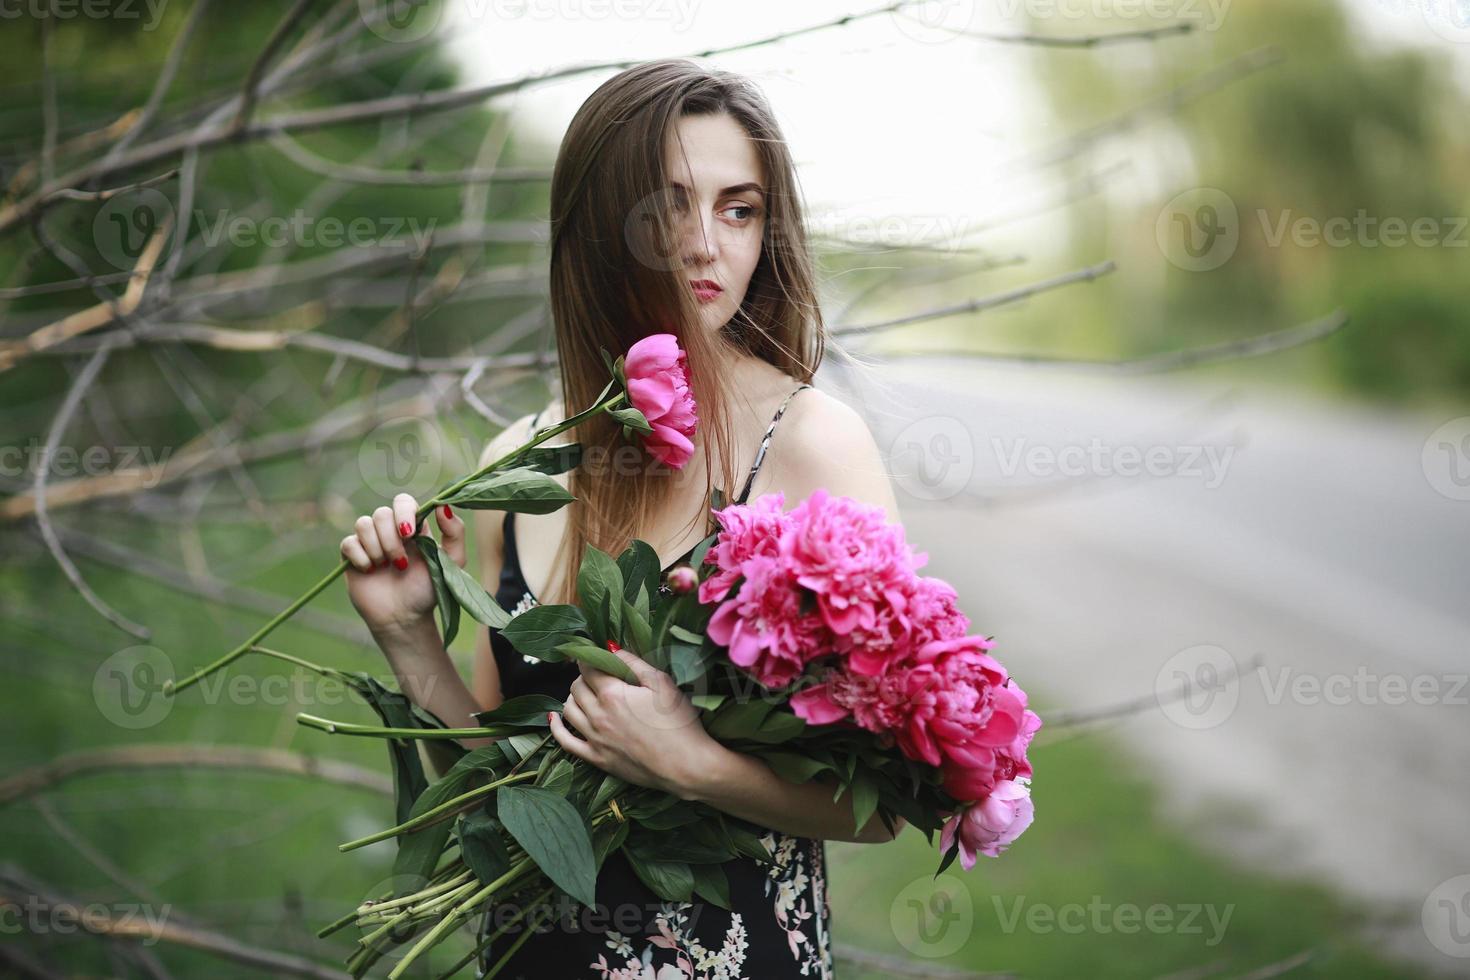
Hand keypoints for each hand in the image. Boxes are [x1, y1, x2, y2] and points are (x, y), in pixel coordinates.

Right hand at [340, 493, 465, 633]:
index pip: (403, 501)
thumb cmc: (428, 591)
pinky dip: (360, 556)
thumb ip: (455, 533)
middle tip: (401, 562)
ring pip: (363, 523)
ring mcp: (370, 542)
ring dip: (376, 547)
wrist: (404, 618)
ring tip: (387, 567)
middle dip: (390, 538)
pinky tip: (370, 571)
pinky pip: (348, 542)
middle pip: (381, 513)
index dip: (403, 512)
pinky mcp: (352, 556)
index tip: (409, 534)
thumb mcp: (451, 563)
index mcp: (413, 528)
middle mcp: (389, 531)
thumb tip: (443, 505)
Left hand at [549, 647, 721, 796]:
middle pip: (577, 687)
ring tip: (585, 691)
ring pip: (569, 709)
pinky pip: (565, 741)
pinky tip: (554, 717)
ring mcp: (595, 739)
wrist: (686, 765)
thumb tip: (609, 647)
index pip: (588, 668)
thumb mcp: (661, 683)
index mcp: (613, 694)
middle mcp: (598, 715)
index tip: (592, 653)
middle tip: (598, 674)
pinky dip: (556, 727)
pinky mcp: (596, 759)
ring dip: (573, 696)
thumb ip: (633, 662)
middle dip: (584, 676)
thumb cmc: (679, 722)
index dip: (588, 657)